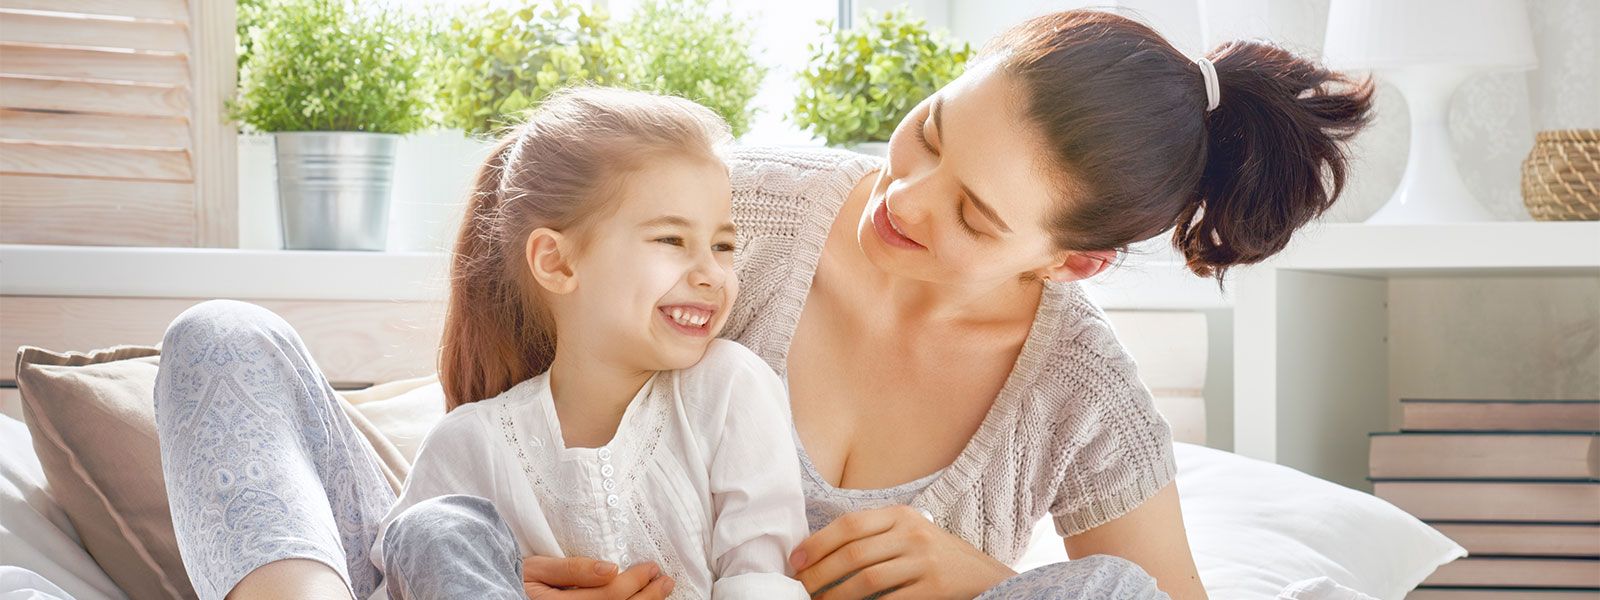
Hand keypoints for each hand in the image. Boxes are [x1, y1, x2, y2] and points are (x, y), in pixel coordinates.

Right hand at [521, 556, 674, 599]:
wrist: (496, 596)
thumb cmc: (514, 580)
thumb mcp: (535, 569)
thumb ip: (571, 570)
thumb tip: (609, 568)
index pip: (608, 595)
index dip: (634, 581)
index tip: (651, 567)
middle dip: (647, 596)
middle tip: (665, 580)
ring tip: (661, 593)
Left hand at [790, 506, 1014, 598]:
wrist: (983, 576)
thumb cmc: (935, 556)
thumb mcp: (909, 533)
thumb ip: (874, 536)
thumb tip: (820, 554)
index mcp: (901, 515)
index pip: (850, 524)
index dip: (818, 542)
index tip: (795, 560)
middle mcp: (912, 533)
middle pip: (853, 553)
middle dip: (819, 573)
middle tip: (800, 588)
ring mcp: (925, 561)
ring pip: (867, 579)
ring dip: (836, 595)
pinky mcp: (934, 588)